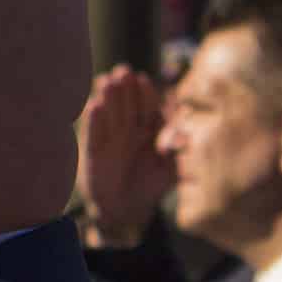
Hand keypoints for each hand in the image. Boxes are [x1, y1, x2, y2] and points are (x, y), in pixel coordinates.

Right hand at [75, 64, 173, 247]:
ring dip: (108, 98)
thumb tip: (189, 138)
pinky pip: (94, 134)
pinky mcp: (95, 152)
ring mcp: (111, 139)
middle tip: (121, 71)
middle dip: (125, 89)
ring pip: (110, 114)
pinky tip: (93, 106)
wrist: (125, 210)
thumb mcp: (170, 172)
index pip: (149, 108)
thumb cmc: (151, 187)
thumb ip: (177, 154)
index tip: (143, 79)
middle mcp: (130, 130)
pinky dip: (94, 121)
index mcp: (150, 131)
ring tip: (105, 80)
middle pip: (128, 105)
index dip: (145, 93)